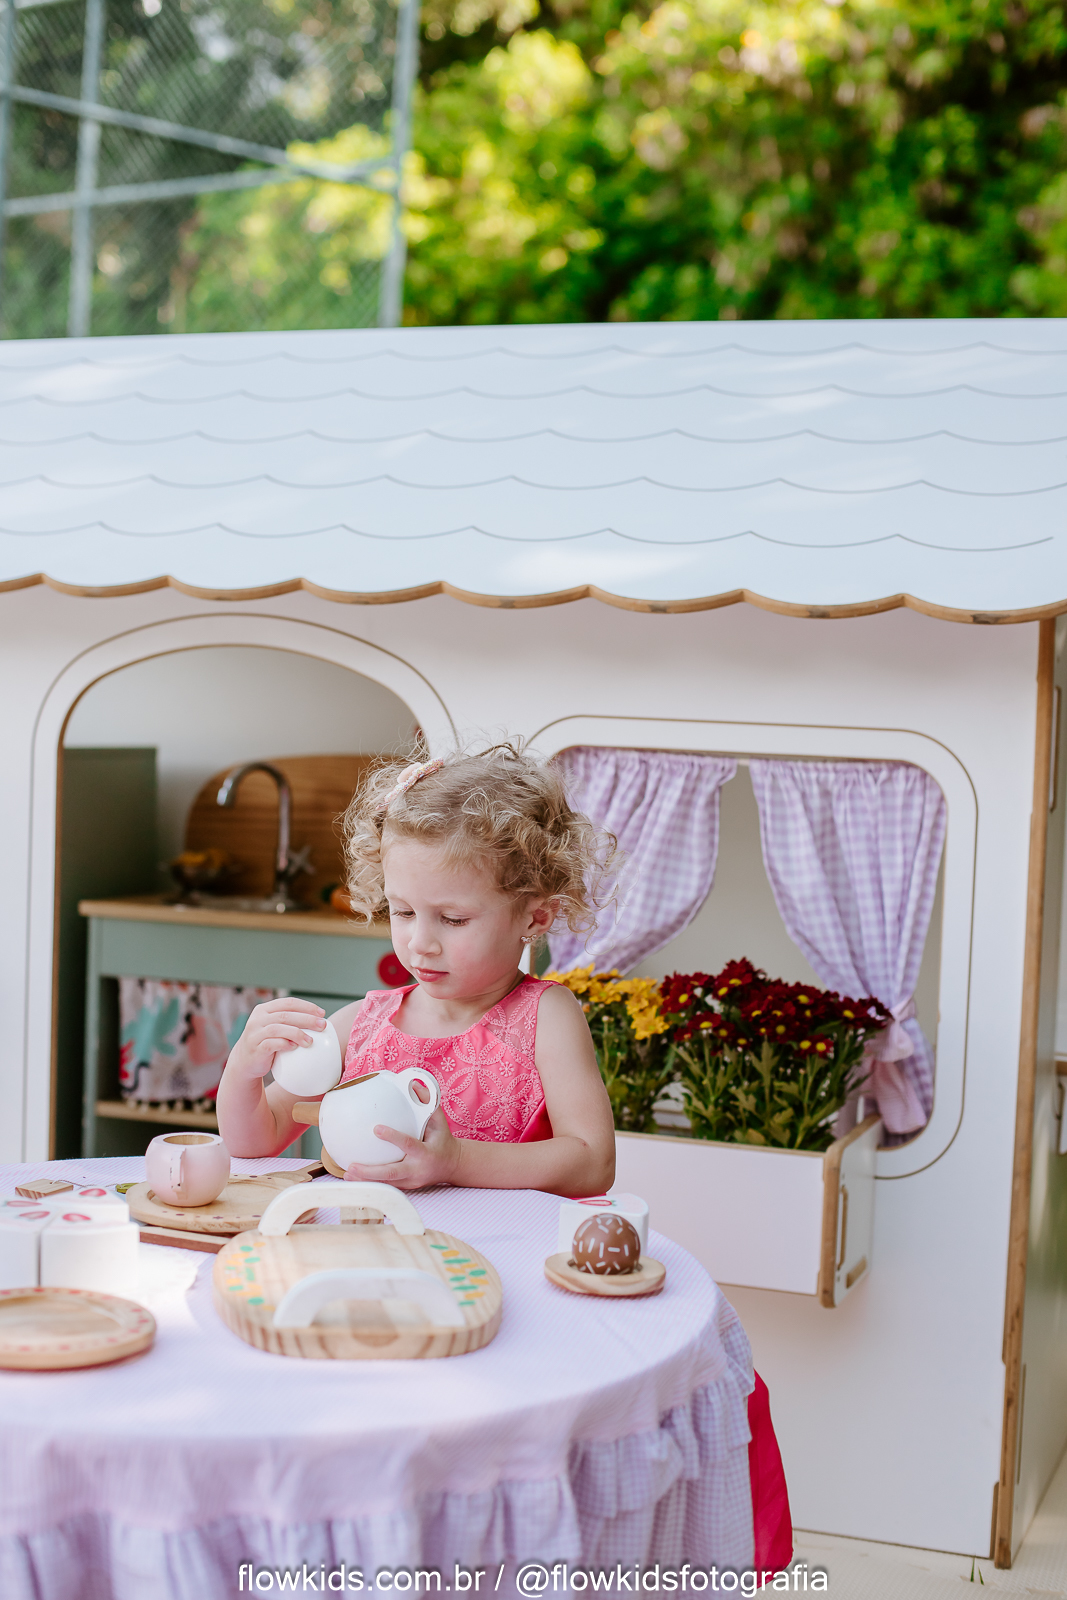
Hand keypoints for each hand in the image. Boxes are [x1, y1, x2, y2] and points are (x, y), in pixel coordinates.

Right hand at [226, 997, 325, 1081]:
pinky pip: (271, 1044)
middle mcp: (258, 1019)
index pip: (288, 1003)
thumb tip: (319, 1021)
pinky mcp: (255, 1047)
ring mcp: (255, 1033)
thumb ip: (289, 1021)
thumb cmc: (266, 1043)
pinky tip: (294, 1047)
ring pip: (278, 1028)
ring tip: (310, 1041)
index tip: (321, 1013)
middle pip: (286, 1015)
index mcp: (264, 1009)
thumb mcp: (275, 1028)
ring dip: (297, 1033)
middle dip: (307, 1019)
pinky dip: (284, 1044)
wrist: (245, 1061)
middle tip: (322, 1025)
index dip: (306, 1006)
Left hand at [342, 1109, 460, 1190]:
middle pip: (392, 1174)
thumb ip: (428, 1104)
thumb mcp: (439, 1122)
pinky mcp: (406, 1187)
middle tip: (352, 1166)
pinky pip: (386, 1186)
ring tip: (347, 1174)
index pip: (408, 1144)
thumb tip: (413, 1084)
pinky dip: (370, 1183)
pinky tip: (354, 1179)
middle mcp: (417, 1170)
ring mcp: (411, 1181)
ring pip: (386, 1184)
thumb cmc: (442, 1140)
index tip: (376, 1129)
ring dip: (366, 1180)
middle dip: (371, 1172)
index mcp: (426, 1152)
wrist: (453, 1166)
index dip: (393, 1137)